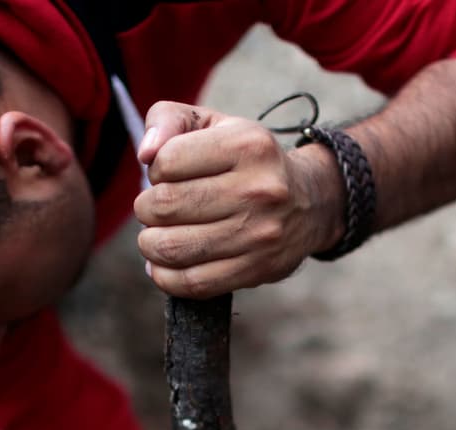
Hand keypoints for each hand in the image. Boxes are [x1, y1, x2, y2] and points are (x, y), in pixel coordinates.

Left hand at [134, 101, 343, 298]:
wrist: (310, 204)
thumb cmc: (248, 161)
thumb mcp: (214, 124)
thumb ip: (169, 119)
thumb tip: (145, 153)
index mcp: (246, 145)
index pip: (167, 161)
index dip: (155, 171)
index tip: (167, 176)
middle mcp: (257, 189)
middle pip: (165, 206)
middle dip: (147, 209)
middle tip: (155, 209)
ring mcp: (259, 234)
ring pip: (172, 247)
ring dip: (151, 244)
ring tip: (156, 237)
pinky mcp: (256, 269)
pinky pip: (192, 283)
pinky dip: (165, 277)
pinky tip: (164, 265)